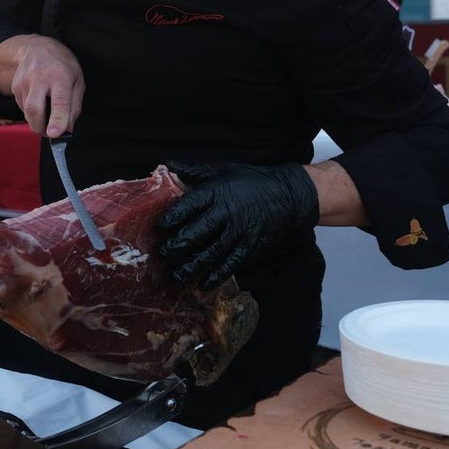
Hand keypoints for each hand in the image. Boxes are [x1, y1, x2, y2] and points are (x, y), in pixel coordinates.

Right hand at [0, 35, 82, 136]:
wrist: (37, 48)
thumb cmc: (61, 66)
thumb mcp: (77, 82)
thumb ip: (74, 107)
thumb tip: (67, 130)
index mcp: (60, 76)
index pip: (59, 102)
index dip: (57, 120)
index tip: (54, 134)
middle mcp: (39, 78)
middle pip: (34, 110)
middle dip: (40, 128)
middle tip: (49, 133)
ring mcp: (23, 82)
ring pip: (27, 112)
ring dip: (37, 121)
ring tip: (46, 112)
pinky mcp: (14, 87)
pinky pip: (22, 108)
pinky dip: (31, 112)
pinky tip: (38, 100)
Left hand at [157, 163, 319, 289]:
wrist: (288, 195)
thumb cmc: (252, 181)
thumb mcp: (224, 170)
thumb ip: (195, 170)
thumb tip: (168, 164)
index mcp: (217, 192)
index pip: (191, 205)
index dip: (174, 216)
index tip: (160, 226)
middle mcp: (227, 213)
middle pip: (199, 231)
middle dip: (179, 245)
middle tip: (163, 254)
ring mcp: (239, 232)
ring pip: (212, 251)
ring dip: (193, 265)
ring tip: (177, 275)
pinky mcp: (250, 246)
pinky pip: (231, 263)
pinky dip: (217, 275)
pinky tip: (203, 284)